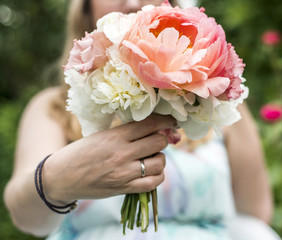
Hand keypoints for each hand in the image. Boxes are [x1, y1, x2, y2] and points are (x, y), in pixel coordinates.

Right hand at [42, 114, 176, 203]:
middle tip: (158, 140)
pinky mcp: (124, 188)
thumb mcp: (101, 135)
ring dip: (160, 158)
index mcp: (115, 135)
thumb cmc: (80, 153)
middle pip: (159, 142)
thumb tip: (153, 128)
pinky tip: (152, 171)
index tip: (172, 120)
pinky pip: (153, 182)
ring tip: (152, 157)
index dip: (166, 120)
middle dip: (162, 139)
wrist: (60, 178)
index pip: (150, 124)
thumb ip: (125, 132)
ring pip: (159, 162)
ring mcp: (124, 172)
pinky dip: (158, 176)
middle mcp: (122, 153)